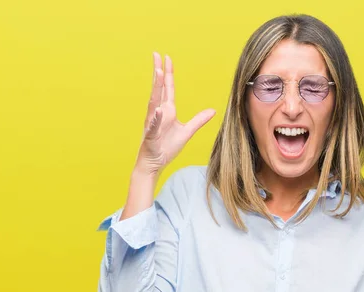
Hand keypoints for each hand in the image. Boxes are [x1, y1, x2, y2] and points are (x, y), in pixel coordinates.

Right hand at [135, 53, 215, 175]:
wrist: (154, 163)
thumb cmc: (166, 147)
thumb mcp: (187, 132)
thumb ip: (198, 120)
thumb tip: (212, 111)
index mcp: (167, 111)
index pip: (168, 89)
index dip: (168, 74)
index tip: (167, 59)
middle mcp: (158, 113)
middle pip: (158, 89)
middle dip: (158, 72)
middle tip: (157, 55)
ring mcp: (152, 123)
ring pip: (154, 102)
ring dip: (156, 87)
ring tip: (158, 72)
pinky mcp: (151, 136)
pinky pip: (153, 126)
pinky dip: (155, 118)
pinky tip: (158, 111)